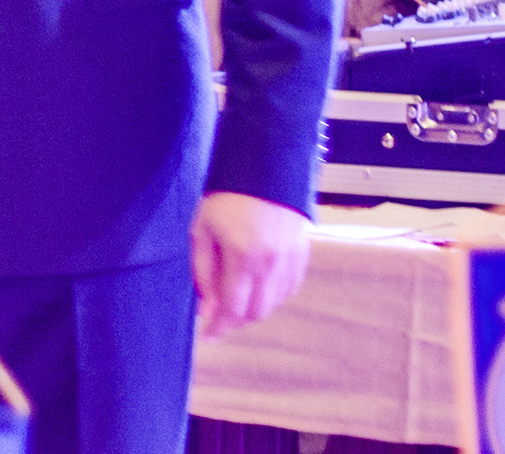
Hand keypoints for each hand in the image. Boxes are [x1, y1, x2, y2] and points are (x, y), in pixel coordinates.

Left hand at [190, 191, 311, 339]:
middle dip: (236, 321)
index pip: (233, 309)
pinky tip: (258, 289)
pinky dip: (272, 297)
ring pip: (274, 304)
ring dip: (254, 310)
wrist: (265, 168)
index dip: (219, 326)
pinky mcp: (302, 255)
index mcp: (243, 256)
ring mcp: (290, 260)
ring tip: (235, 301)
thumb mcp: (202, 230)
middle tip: (219, 318)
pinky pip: (289, 289)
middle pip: (256, 313)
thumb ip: (203, 271)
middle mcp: (271, 263)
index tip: (207, 335)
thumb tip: (205, 308)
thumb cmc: (226, 198)